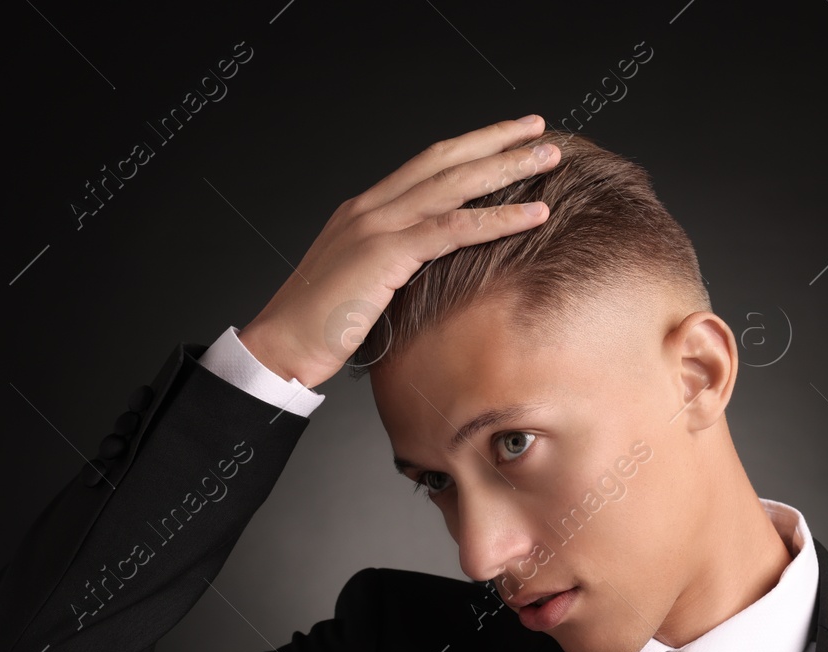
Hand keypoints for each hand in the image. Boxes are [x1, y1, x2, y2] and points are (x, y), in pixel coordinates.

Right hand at [238, 115, 559, 388]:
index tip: (506, 138)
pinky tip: (533, 214)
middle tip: (538, 128)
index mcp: (365, 211)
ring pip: (454, 184)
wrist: (281, 347)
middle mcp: (371, 208)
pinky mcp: (386, 254)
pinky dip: (498, 219)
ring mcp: (377, 226)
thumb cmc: (319, 326)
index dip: (469, 148)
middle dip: (495, 141)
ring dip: (506, 167)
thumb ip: (395, 268)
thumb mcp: (364, 285)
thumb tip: (431, 274)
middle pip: (444, 160)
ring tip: (546, 157)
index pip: (427, 166)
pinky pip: (453, 229)